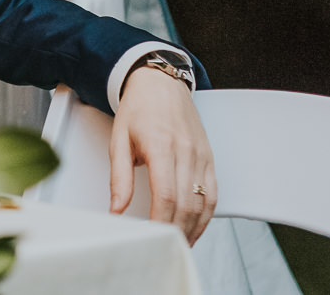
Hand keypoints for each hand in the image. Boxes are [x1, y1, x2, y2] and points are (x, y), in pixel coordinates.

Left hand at [111, 64, 216, 242]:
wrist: (160, 82)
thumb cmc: (138, 108)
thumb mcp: (118, 139)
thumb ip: (119, 177)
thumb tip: (117, 209)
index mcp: (161, 145)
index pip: (166, 195)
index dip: (160, 222)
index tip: (150, 238)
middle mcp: (186, 151)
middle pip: (187, 204)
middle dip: (176, 231)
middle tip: (163, 247)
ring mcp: (201, 156)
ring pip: (203, 203)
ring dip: (192, 228)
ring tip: (177, 244)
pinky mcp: (209, 158)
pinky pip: (213, 194)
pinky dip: (205, 216)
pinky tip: (194, 228)